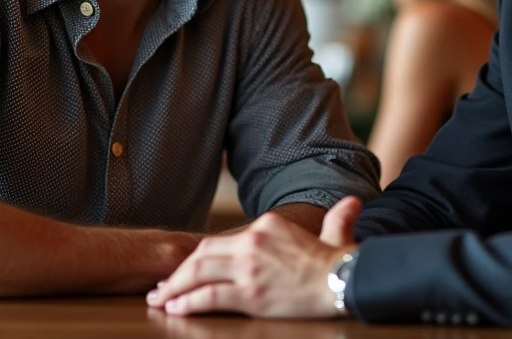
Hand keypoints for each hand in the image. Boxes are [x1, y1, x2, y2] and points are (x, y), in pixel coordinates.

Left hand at [146, 196, 361, 318]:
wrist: (345, 281)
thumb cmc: (339, 263)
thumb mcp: (335, 234)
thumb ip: (336, 219)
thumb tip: (352, 203)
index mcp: (267, 225)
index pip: (221, 240)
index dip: (199, 256)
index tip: (186, 269)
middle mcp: (253, 241)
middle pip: (202, 254)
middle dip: (178, 271)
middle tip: (161, 287)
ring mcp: (249, 267)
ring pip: (198, 273)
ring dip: (174, 287)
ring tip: (159, 300)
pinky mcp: (250, 293)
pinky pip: (209, 296)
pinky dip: (188, 302)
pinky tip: (176, 309)